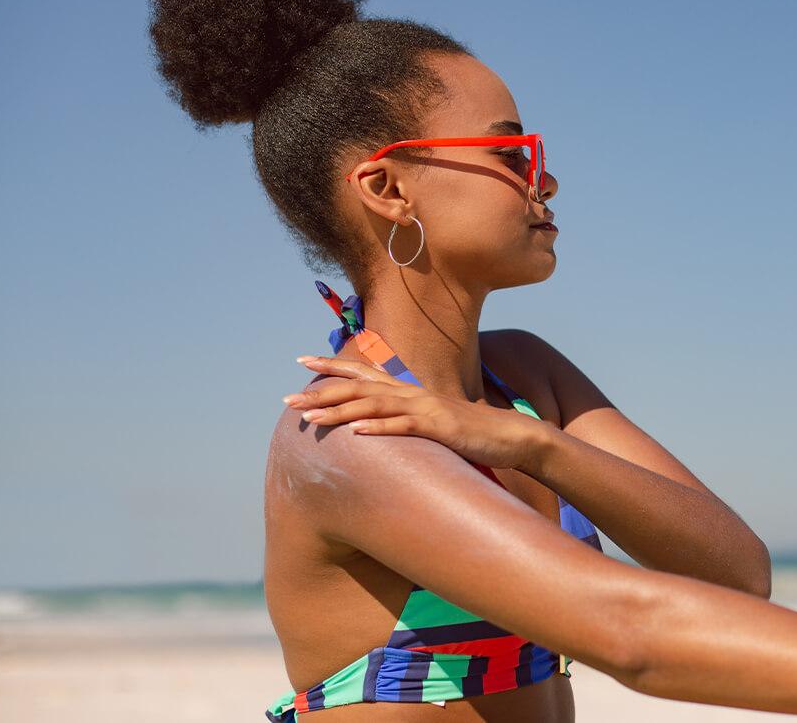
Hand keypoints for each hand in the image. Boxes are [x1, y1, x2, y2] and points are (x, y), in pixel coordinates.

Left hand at [282, 355, 546, 471]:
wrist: (510, 436)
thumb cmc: (469, 432)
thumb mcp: (430, 421)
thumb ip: (405, 416)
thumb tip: (379, 421)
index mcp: (408, 391)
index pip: (363, 372)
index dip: (332, 365)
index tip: (302, 361)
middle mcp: (412, 394)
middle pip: (359, 386)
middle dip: (321, 391)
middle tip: (286, 399)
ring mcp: (425, 409)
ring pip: (374, 406)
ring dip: (340, 411)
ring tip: (310, 418)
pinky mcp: (439, 428)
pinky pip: (405, 427)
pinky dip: (380, 428)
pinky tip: (357, 433)